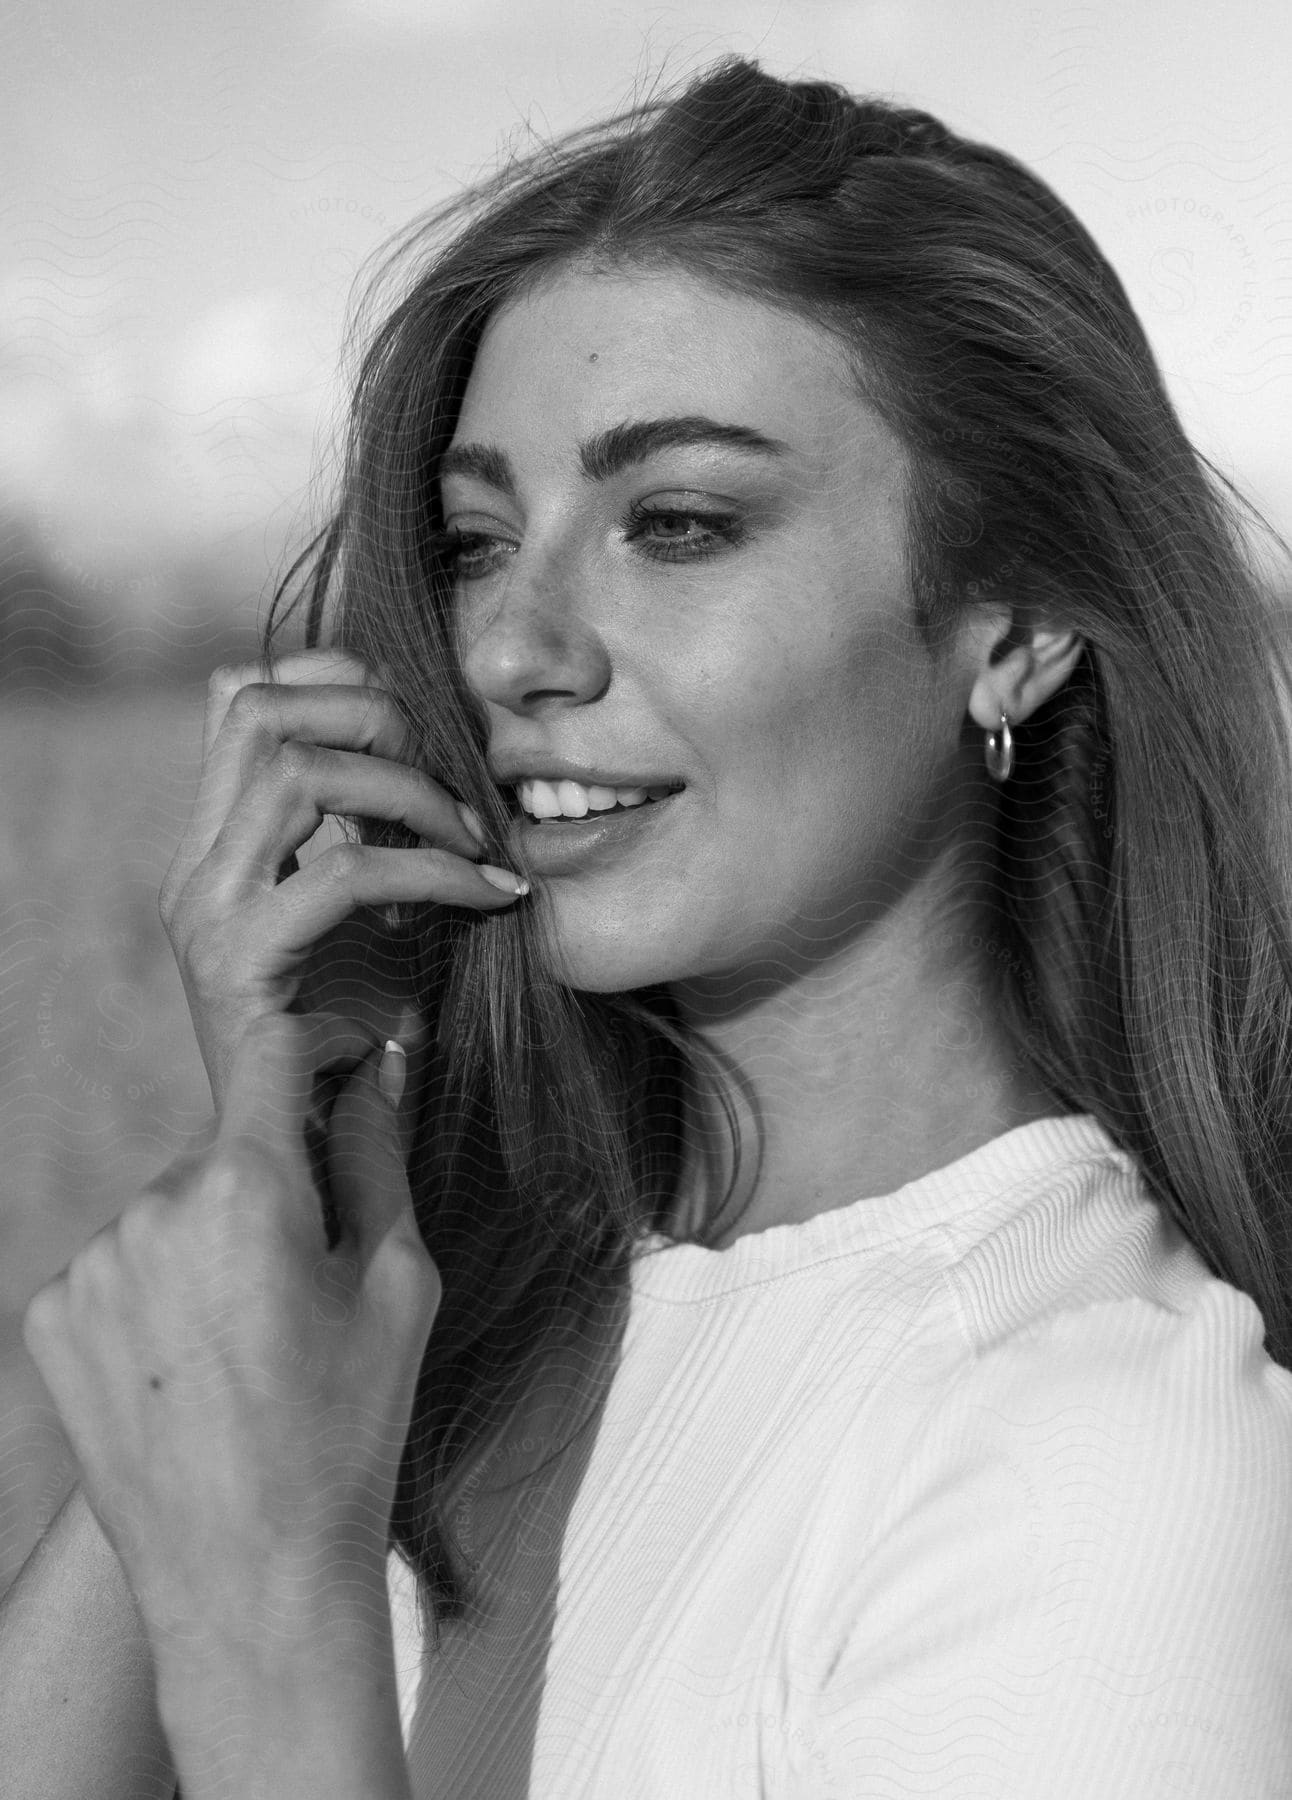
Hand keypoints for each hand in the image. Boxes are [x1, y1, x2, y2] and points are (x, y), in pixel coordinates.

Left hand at [20, 1009, 437, 1677]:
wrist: (250, 1575)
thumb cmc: (345, 1433)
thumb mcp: (398, 1285)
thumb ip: (379, 1157)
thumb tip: (375, 1071)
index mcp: (247, 1189)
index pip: (273, 1050)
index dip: (320, 1045)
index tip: (346, 1063)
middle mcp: (151, 1209)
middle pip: (225, 1147)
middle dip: (270, 1182)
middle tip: (307, 1275)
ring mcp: (90, 1267)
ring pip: (169, 1208)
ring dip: (209, 1239)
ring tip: (246, 1338)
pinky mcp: (49, 1319)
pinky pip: (118, 1264)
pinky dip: (156, 1289)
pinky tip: (191, 1362)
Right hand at [159, 649, 525, 1109]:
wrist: (312, 1148)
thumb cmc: (352, 1028)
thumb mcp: (361, 910)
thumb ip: (363, 831)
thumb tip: (422, 747)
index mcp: (214, 845)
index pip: (241, 699)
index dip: (335, 681)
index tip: (422, 722)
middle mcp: (196, 868)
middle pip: (257, 711)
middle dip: (376, 717)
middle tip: (458, 774)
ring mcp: (210, 913)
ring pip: (297, 774)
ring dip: (412, 791)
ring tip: (479, 840)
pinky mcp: (244, 964)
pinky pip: (346, 874)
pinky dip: (435, 871)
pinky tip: (490, 896)